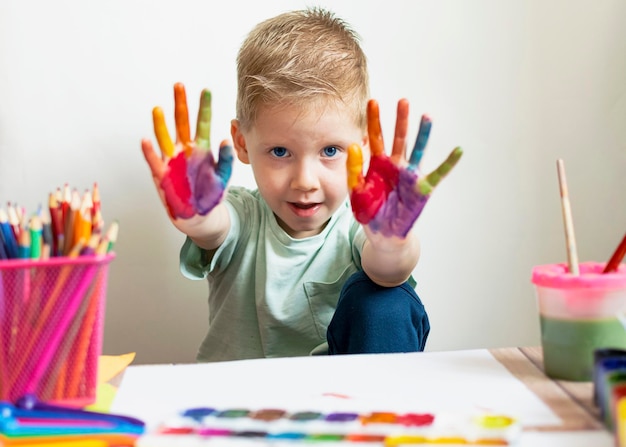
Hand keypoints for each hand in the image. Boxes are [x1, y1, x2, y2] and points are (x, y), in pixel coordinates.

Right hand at [141, 83, 232, 219]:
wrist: (200, 215)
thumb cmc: (211, 194)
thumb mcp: (223, 177)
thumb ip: (226, 160)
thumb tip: (225, 141)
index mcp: (202, 149)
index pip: (203, 123)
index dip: (204, 107)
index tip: (206, 90)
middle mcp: (186, 150)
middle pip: (181, 122)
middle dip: (180, 104)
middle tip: (179, 85)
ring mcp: (172, 161)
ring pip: (165, 137)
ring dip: (161, 123)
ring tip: (159, 109)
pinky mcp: (163, 175)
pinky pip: (154, 161)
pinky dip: (149, 152)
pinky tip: (146, 141)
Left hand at [348, 99, 461, 237]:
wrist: (383, 234)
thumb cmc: (369, 212)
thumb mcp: (356, 191)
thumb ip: (354, 169)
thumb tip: (354, 144)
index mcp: (377, 165)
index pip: (375, 138)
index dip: (374, 120)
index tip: (373, 102)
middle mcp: (395, 166)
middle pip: (398, 138)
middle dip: (400, 120)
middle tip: (402, 101)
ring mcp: (409, 175)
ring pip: (418, 149)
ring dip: (422, 133)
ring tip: (426, 116)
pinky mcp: (422, 188)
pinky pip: (438, 173)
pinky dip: (448, 163)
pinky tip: (458, 150)